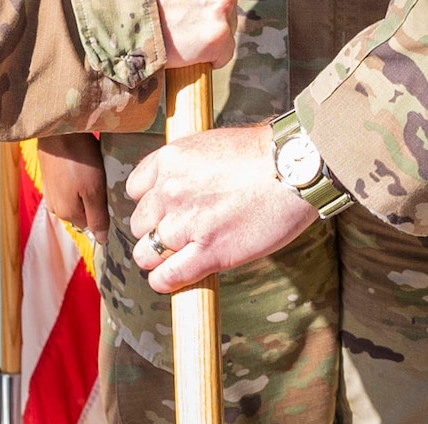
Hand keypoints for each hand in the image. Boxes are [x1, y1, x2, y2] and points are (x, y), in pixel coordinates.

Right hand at [37, 132, 108, 236]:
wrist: (57, 128)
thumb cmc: (78, 159)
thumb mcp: (93, 190)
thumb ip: (97, 217)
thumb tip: (102, 241)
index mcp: (66, 214)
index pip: (91, 224)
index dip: (103, 210)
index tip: (110, 192)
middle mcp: (55, 207)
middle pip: (83, 212)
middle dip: (94, 200)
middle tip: (103, 179)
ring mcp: (50, 191)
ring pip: (76, 198)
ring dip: (86, 188)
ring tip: (93, 169)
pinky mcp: (49, 176)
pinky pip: (68, 186)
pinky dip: (77, 178)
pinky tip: (82, 163)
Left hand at [125, 125, 314, 290]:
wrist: (292, 169)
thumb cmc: (261, 154)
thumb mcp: (211, 145)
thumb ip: (187, 167)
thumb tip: (180, 186)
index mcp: (170, 158)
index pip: (135, 189)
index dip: (150, 201)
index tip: (163, 208)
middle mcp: (170, 190)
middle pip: (139, 223)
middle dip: (154, 230)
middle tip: (175, 234)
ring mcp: (186, 223)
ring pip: (146, 253)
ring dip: (158, 258)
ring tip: (173, 259)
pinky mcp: (208, 252)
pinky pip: (167, 277)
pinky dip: (165, 281)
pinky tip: (171, 280)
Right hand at [132, 0, 236, 68]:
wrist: (118, 14)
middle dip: (211, 6)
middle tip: (184, 16)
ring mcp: (223, 2)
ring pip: (228, 21)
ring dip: (211, 29)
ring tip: (182, 34)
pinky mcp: (220, 33)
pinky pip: (225, 50)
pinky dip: (212, 56)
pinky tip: (190, 53)